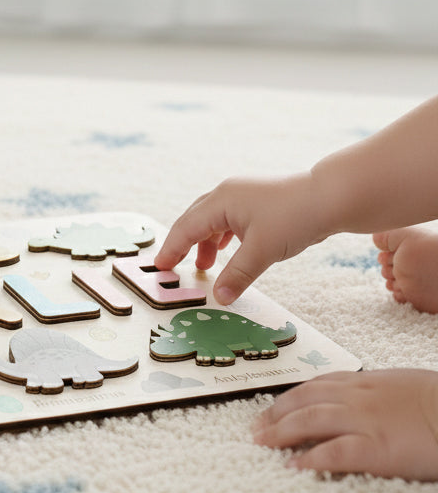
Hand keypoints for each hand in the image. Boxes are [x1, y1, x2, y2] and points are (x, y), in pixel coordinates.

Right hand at [154, 173, 329, 303]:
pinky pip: (228, 220)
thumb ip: (237, 275)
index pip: (186, 228)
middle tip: (172, 267)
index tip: (160, 267)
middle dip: (183, 245)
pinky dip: (221, 237)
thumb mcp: (263, 251)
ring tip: (204, 267)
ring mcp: (241, 196)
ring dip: (204, 243)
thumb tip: (218, 298)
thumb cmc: (294, 217)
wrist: (331, 198)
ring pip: (212, 221)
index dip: (171, 249)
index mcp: (221, 201)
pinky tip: (226, 250)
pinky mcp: (256, 202)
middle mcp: (226, 194)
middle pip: (194, 221)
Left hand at [252, 369, 437, 479]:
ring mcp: (364, 421)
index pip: (315, 385)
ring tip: (262, 444)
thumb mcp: (402, 384)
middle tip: (255, 428)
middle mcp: (358, 397)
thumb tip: (363, 399)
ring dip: (280, 432)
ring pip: (309, 420)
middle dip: (275, 414)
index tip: (271, 408)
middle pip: (304, 401)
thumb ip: (377, 391)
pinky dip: (309, 459)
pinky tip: (293, 467)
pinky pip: (333, 452)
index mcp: (366, 381)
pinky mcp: (376, 447)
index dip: (289, 397)